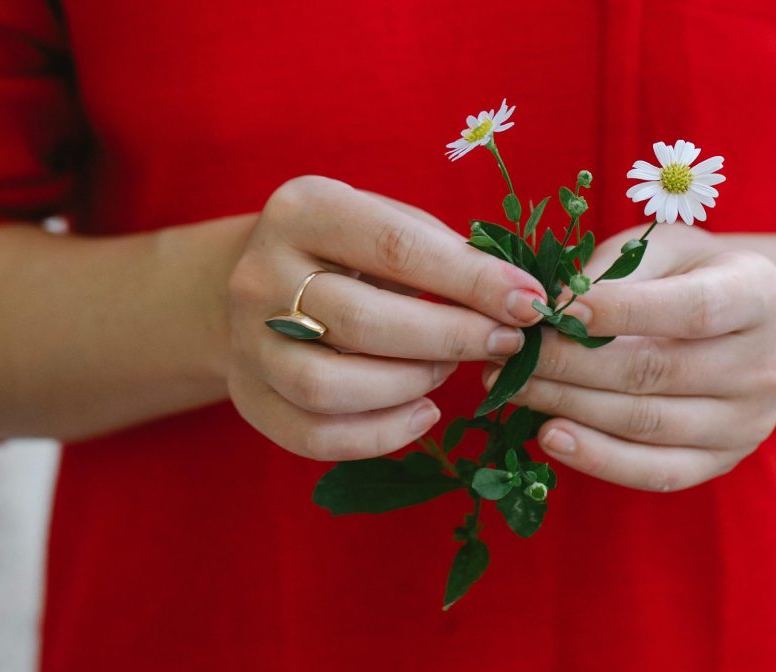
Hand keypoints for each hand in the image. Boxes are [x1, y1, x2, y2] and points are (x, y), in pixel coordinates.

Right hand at [227, 175, 547, 460]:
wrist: (257, 282)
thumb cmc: (350, 250)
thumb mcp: (389, 223)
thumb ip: (446, 252)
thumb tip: (521, 298)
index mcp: (303, 211)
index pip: (396, 248)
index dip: (472, 280)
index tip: (529, 303)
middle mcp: (260, 275)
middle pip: (363, 322)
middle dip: (450, 337)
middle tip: (501, 343)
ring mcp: (246, 342)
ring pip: (331, 386)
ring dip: (411, 385)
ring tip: (448, 369)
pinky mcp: (249, 398)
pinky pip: (316, 437)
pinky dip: (382, 436)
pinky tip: (424, 413)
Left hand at [485, 224, 775, 490]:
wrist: (740, 325)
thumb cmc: (687, 274)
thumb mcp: (661, 249)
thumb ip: (614, 271)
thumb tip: (547, 309)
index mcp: (763, 295)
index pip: (691, 310)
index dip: (619, 312)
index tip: (551, 310)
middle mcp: (769, 365)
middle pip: (658, 372)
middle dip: (571, 363)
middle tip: (511, 352)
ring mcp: (750, 422)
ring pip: (647, 424)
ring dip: (569, 407)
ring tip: (514, 388)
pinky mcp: (724, 461)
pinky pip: (656, 472)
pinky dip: (597, 458)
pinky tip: (550, 435)